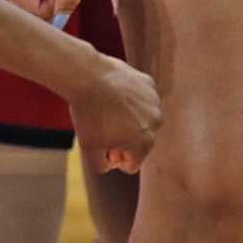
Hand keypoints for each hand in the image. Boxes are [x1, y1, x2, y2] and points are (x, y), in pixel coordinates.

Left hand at [70, 54, 159, 173]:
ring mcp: (155, 102)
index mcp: (145, 142)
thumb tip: (110, 166)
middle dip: (123, 140)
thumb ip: (100, 165)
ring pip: (142, 118)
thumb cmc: (88, 113)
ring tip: (107, 109)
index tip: (101, 147)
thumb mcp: (88, 147)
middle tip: (102, 127)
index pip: (132, 164)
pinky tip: (113, 93)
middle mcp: (156, 123)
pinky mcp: (149, 83)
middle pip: (140, 141)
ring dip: (128, 118)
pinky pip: (141, 98)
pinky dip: (130, 98)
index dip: (114, 158)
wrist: (86, 76)